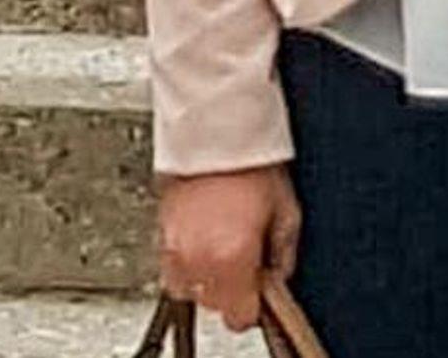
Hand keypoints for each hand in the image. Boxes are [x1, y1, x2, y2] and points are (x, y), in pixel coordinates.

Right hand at [157, 165, 301, 331]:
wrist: (218, 131)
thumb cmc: (253, 164)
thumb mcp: (287, 211)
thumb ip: (284, 254)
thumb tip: (278, 276)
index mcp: (230, 257)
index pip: (239, 316)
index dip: (255, 305)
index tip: (263, 287)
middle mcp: (196, 259)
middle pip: (214, 305)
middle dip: (233, 288)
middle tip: (249, 257)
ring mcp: (173, 249)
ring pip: (191, 290)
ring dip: (209, 276)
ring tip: (228, 243)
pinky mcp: (160, 235)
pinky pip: (174, 267)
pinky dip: (191, 261)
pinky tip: (209, 234)